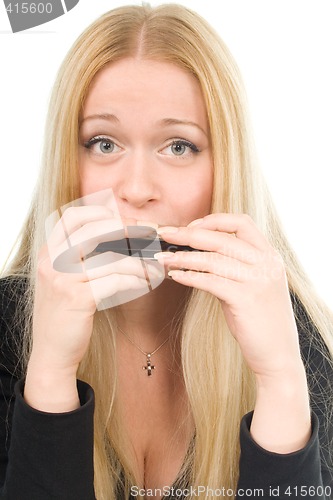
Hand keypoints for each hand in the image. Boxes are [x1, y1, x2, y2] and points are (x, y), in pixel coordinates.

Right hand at [25, 207, 160, 410]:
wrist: (52, 352)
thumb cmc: (66, 314)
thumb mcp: (65, 278)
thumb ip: (83, 256)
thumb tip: (123, 234)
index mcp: (48, 251)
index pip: (73, 217)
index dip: (103, 214)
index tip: (127, 222)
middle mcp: (51, 261)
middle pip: (94, 229)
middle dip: (128, 230)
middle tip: (150, 236)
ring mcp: (62, 279)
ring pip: (111, 257)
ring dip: (139, 262)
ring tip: (154, 267)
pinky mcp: (77, 299)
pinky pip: (116, 280)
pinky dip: (136, 280)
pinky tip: (145, 283)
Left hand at [156, 213, 302, 379]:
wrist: (277, 355)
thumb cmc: (259, 319)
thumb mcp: (252, 284)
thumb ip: (233, 265)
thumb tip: (196, 253)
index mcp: (269, 255)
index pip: (241, 222)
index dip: (213, 221)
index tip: (190, 227)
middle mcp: (266, 263)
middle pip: (221, 238)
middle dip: (187, 235)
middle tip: (164, 234)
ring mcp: (258, 280)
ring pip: (212, 259)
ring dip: (182, 257)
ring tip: (162, 258)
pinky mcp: (246, 299)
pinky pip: (210, 281)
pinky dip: (189, 276)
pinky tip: (175, 276)